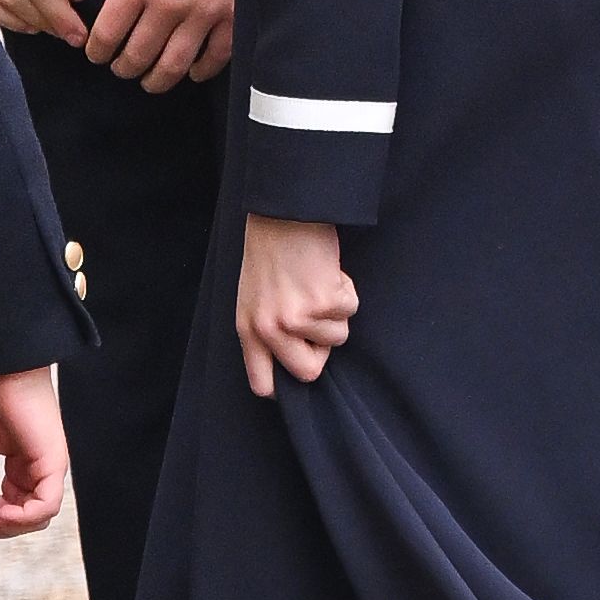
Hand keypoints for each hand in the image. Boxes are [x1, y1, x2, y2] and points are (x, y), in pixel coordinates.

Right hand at [0, 368, 68, 536]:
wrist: (2, 371)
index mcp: (23, 469)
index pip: (14, 510)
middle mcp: (39, 472)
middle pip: (26, 520)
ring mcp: (48, 468)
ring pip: (38, 519)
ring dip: (5, 526)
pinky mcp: (53, 463)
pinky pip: (46, 505)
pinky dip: (23, 517)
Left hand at [75, 0, 236, 90]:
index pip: (109, 33)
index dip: (98, 51)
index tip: (96, 55)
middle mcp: (169, 2)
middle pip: (139, 54)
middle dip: (124, 68)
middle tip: (122, 69)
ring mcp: (204, 13)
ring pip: (174, 64)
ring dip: (157, 79)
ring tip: (150, 81)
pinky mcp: (233, 16)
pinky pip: (214, 57)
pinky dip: (199, 70)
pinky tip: (191, 71)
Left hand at [236, 216, 355, 397]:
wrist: (285, 214)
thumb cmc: (271, 250)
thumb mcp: (254, 296)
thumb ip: (269, 329)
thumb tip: (297, 354)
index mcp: (248, 329)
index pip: (262, 381)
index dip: (283, 384)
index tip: (296, 371)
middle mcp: (270, 329)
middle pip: (308, 371)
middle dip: (322, 348)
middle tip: (319, 320)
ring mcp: (297, 318)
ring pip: (337, 337)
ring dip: (336, 310)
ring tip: (319, 282)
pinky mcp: (323, 302)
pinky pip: (350, 309)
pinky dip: (346, 290)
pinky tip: (328, 271)